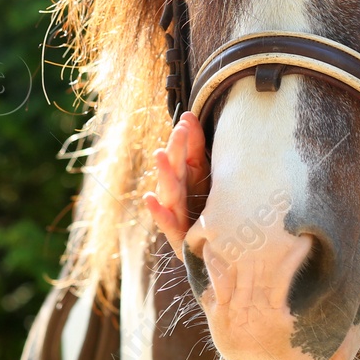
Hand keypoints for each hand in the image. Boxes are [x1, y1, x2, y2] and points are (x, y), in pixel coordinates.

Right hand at [143, 110, 210, 252]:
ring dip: (165, 173)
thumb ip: (195, 144)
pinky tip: (149, 199)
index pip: (180, 153)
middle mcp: (176, 191)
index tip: (185, 123)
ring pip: (169, 192)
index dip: (181, 139)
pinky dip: (158, 212)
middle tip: (178, 132)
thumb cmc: (204, 201)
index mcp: (182, 175)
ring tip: (160, 155)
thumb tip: (188, 115)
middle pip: (175, 169)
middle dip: (175, 150)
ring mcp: (175, 212)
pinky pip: (166, 222)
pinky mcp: (177, 234)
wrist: (210, 244)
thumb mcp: (202, 170)